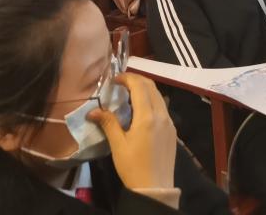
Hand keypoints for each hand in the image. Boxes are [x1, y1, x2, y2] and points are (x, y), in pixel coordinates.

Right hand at [90, 73, 176, 192]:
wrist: (155, 188)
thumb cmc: (133, 167)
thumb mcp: (118, 145)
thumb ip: (108, 123)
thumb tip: (92, 111)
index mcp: (147, 117)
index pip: (139, 86)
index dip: (127, 78)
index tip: (114, 78)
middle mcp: (162, 115)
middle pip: (151, 87)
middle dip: (137, 80)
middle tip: (121, 82)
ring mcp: (169, 122)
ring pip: (159, 96)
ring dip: (146, 89)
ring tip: (130, 93)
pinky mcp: (172, 130)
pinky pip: (163, 108)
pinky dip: (152, 101)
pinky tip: (142, 109)